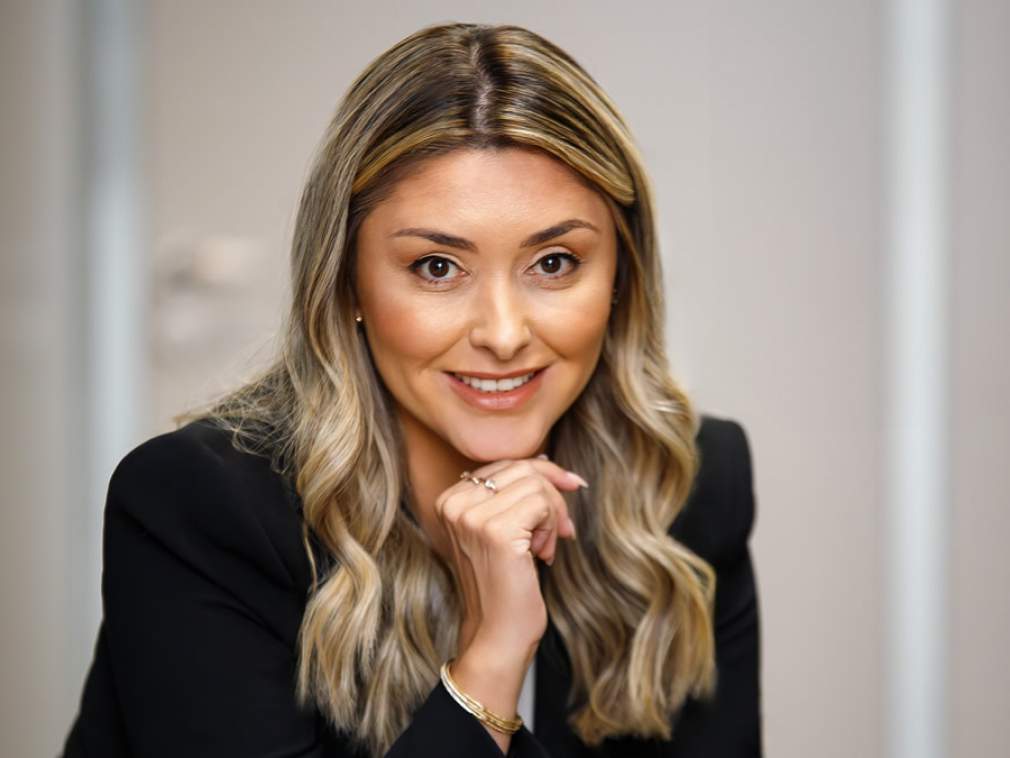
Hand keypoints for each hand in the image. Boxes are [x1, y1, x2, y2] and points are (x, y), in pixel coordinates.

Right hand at [434, 456, 582, 658]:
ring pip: (536, 484)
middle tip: (560, 531)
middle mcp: (455, 504)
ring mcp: (473, 517)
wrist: (496, 634)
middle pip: (523, 469)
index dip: (542, 475)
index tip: (567, 491)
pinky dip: (553, 526)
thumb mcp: (500, 529)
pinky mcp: (497, 531)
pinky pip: (542, 503)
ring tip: (545, 548)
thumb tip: (546, 461)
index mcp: (449, 499)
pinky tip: (543, 554)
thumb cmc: (503, 584)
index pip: (506, 463)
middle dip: (552, 496)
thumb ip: (512, 494)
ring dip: (553, 516)